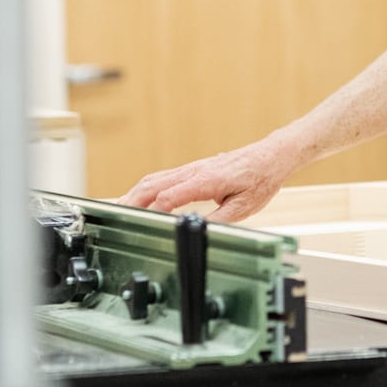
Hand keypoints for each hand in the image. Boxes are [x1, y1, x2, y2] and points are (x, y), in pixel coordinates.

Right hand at [120, 141, 294, 223]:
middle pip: (153, 184)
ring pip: (154, 178)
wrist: (270, 156)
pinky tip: (139, 197)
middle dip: (132, 200)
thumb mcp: (245, 207)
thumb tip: (195, 229)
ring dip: (135, 193)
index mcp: (207, 180)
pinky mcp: (192, 169)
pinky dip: (145, 187)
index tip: (140, 223)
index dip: (153, 211)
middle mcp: (195, 171)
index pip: (170, 195)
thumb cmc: (260, 180)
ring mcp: (191, 168)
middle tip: (116, 216)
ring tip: (120, 209)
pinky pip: (162, 176)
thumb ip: (219, 220)